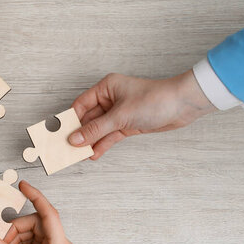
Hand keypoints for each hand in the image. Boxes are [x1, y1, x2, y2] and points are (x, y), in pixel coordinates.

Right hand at [69, 70, 215, 158]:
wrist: (183, 105)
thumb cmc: (155, 99)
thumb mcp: (120, 115)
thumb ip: (96, 129)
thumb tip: (76, 139)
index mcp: (106, 88)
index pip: (81, 105)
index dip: (70, 120)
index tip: (60, 134)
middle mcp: (110, 99)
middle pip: (88, 119)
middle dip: (79, 134)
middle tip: (67, 148)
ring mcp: (119, 113)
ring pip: (98, 129)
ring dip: (90, 142)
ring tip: (78, 155)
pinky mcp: (127, 124)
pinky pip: (109, 136)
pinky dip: (102, 145)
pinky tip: (94, 154)